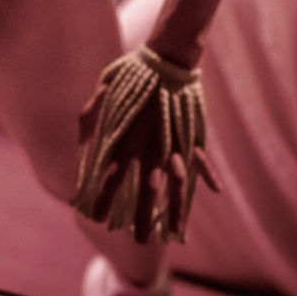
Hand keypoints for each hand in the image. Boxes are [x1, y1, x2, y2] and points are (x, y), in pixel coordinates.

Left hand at [74, 49, 218, 244]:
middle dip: (141, 216)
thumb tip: (81, 140)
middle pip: (145, 190)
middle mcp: (151, 145)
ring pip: (176, 184)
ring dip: (175, 210)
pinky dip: (207, 175)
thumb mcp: (104, 91)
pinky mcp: (191, 133)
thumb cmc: (131, 71)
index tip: (95, 217)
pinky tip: (215, 191)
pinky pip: (200, 159)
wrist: (167, 56)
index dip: (103, 198)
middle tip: (137, 239)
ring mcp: (174, 141)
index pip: (111, 176)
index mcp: (127, 136)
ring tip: (175, 232)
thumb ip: (92, 116)